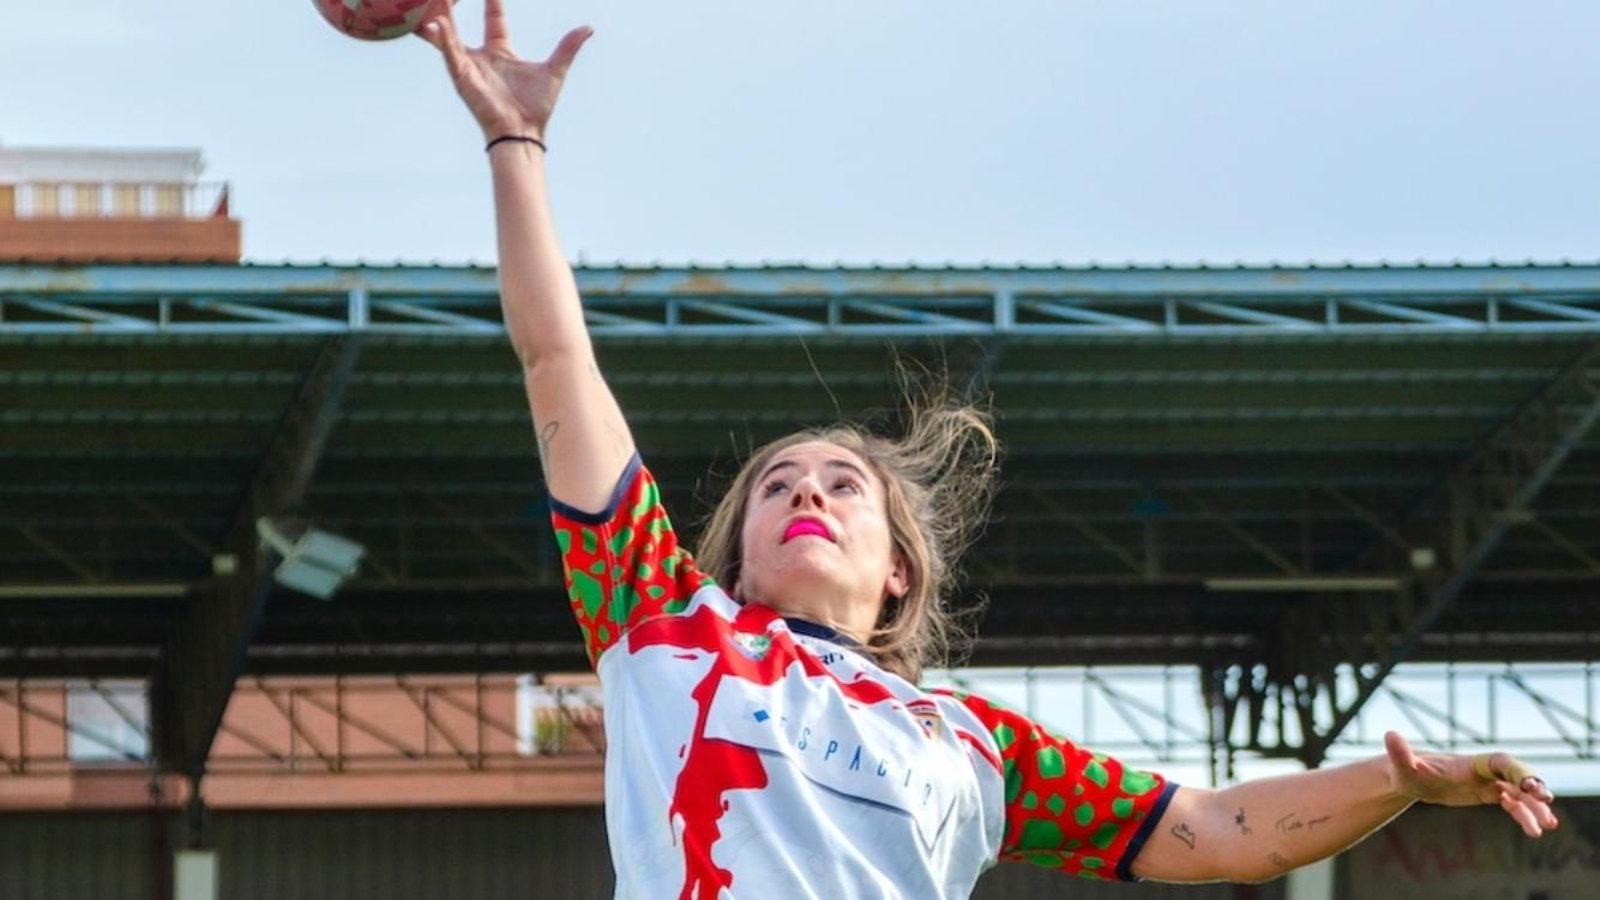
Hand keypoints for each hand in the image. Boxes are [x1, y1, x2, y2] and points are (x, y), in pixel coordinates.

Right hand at [418, 0, 591, 141]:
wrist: (524, 131)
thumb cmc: (536, 107)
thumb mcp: (555, 70)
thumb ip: (568, 47)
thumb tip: (588, 28)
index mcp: (501, 52)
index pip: (495, 18)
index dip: (493, 0)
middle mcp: (482, 57)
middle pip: (463, 24)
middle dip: (453, 6)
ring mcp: (469, 66)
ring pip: (448, 35)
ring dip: (442, 17)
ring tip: (436, 1)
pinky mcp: (462, 78)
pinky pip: (449, 54)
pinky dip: (442, 39)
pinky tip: (436, 23)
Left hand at [1384, 731, 1558, 837]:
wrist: (1409, 775)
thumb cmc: (1406, 769)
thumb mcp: (1401, 765)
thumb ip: (1400, 752)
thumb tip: (1389, 734)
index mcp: (1468, 763)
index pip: (1500, 763)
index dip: (1517, 771)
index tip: (1532, 786)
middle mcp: (1483, 771)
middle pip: (1516, 776)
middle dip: (1533, 787)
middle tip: (1547, 802)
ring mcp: (1488, 782)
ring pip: (1518, 794)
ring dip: (1534, 808)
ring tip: (1548, 825)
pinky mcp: (1488, 794)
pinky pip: (1512, 805)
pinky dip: (1525, 815)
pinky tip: (1537, 829)